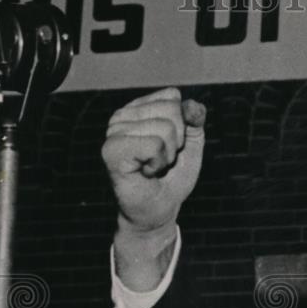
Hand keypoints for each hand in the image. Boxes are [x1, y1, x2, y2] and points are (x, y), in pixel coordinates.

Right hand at [101, 87, 206, 233]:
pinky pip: (154, 145)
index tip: (170, 146)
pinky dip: (157, 163)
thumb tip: (193, 106)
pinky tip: (145, 172)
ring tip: (153, 167)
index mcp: (138, 108)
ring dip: (167, 155)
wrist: (158, 210)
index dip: (183, 125)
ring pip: (165, 128)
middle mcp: (122, 116)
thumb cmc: (172, 177)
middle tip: (161, 160)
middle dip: (177, 142)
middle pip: (171, 111)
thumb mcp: (191, 145)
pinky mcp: (111, 150)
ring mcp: (113, 132)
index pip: (172, 97)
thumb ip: (195, 121)